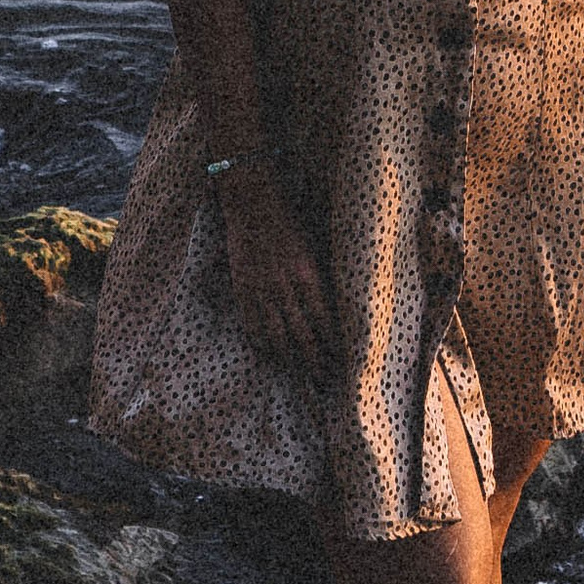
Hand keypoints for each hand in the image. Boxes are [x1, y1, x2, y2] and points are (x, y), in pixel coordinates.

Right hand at [216, 160, 334, 382]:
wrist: (252, 202)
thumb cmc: (289, 220)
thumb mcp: (313, 247)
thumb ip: (319, 278)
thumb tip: (332, 307)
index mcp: (308, 275)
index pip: (324, 322)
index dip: (333, 346)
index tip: (342, 362)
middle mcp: (285, 288)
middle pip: (302, 337)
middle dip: (314, 362)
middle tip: (323, 381)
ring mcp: (260, 291)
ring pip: (276, 336)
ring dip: (289, 359)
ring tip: (298, 374)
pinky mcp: (242, 290)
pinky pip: (252, 326)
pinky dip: (261, 343)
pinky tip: (269, 355)